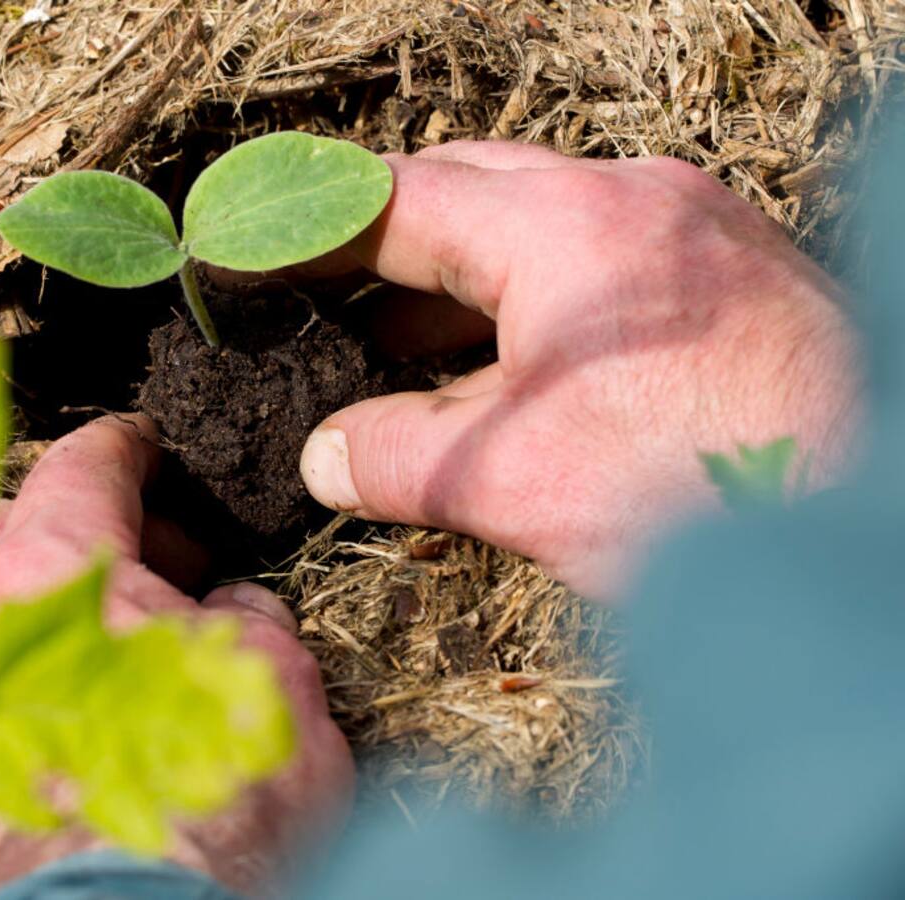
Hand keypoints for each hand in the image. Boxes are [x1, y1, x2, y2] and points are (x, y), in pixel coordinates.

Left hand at [0, 415, 352, 896]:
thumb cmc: (218, 808)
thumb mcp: (275, 673)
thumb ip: (241, 607)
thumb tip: (221, 604)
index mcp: (46, 568)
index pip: (81, 467)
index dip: (127, 448)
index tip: (146, 447)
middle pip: (20, 526)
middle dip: (96, 530)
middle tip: (168, 563)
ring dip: (56, 597)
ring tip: (128, 637)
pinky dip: (20, 660)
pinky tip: (82, 696)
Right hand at [299, 141, 860, 597]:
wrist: (877, 518)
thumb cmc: (707, 490)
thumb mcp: (511, 480)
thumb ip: (393, 456)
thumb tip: (321, 456)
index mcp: (564, 225)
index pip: (400, 199)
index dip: (313, 228)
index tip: (257, 249)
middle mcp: (633, 201)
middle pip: (471, 192)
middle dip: (385, 245)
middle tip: (321, 296)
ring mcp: (692, 232)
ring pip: (538, 232)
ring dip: (459, 284)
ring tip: (391, 348)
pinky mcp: (731, 279)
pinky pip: (599, 269)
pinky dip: (532, 308)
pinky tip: (501, 372)